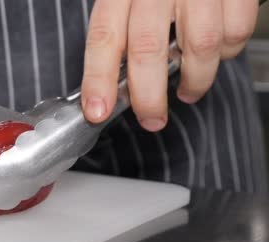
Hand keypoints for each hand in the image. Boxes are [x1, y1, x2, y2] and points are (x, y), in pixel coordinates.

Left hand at [81, 0, 259, 131]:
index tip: (98, 111)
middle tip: (151, 118)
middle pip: (147, 48)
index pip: (104, 37)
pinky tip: (217, 53)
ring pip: (198, 45)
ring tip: (189, 90)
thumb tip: (112, 85)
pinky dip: (227, 53)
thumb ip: (121, 33)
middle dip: (148, 96)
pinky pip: (234, 32)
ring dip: (194, 80)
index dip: (98, 79)